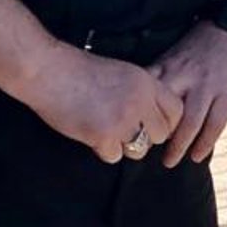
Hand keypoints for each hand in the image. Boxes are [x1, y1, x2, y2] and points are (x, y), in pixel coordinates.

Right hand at [26, 48, 184, 162]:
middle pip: (162, 134)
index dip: (166, 121)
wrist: (49, 71)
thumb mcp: (121, 72)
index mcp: (146, 82)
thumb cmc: (79, 70)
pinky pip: (114, 156)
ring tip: (107, 131)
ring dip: (124, 145)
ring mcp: (122, 120)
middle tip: (125, 130)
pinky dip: (102, 149)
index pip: (176, 111)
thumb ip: (140, 92)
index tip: (152, 124)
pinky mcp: (103, 136)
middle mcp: (139, 101)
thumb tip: (152, 118)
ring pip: (140, 149)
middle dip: (146, 137)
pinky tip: (90, 134)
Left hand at [148, 19, 226, 165]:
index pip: (147, 92)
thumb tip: (137, 98)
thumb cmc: (201, 44)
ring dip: (179, 145)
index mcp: (169, 65)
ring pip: (190, 122)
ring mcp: (208, 85)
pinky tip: (198, 156)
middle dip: (154, 134)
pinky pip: (216, 123)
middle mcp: (186, 76)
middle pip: (165, 111)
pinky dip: (206, 142)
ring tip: (170, 161)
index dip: (135, 113)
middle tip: (143, 151)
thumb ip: (161, 74)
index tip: (126, 130)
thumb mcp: (175, 53)